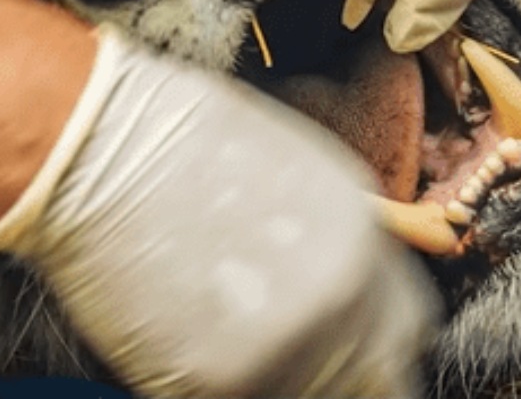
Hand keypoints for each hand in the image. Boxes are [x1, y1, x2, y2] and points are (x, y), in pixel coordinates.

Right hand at [0, 27, 436, 397]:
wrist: (94, 148)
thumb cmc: (186, 144)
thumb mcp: (301, 167)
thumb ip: (366, 226)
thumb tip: (426, 251)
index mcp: (363, 247)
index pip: (407, 329)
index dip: (374, 334)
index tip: (345, 335)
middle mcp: (337, 305)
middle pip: (376, 380)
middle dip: (343, 372)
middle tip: (284, 346)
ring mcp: (279, 350)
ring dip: (286, 380)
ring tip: (234, 338)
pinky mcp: (212, 386)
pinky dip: (226, 388)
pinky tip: (194, 344)